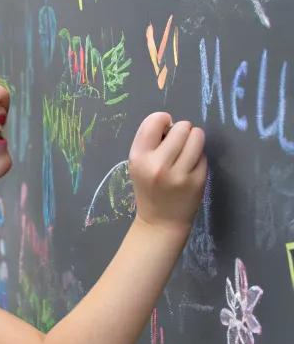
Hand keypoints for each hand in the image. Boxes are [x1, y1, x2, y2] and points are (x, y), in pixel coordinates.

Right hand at [129, 113, 206, 233]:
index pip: (155, 121)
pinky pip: (204, 155)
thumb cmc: (149, 189)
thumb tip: (172, 122)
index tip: (165, 131)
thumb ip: (150, 142)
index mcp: (139, 158)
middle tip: (178, 144)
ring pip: (197, 136)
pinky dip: (199, 158)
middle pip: (181, 127)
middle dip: (182, 131)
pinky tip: (191, 168)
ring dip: (194, 139)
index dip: (163, 121)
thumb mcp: (138, 165)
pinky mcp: (197, 181)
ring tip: (188, 151)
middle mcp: (158, 165)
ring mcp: (180, 174)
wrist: (160, 222)